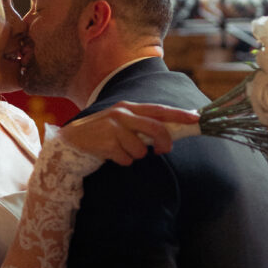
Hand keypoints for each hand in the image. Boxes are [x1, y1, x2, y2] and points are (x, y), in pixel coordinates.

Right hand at [60, 101, 199, 165]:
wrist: (71, 142)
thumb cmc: (102, 134)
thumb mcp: (121, 123)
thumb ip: (141, 125)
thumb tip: (168, 134)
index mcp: (128, 107)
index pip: (159, 109)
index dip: (179, 114)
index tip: (196, 118)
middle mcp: (122, 113)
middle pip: (155, 128)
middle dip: (164, 142)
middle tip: (163, 151)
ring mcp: (113, 127)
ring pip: (140, 149)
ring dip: (135, 155)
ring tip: (121, 151)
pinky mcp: (106, 142)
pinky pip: (126, 158)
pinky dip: (122, 161)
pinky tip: (111, 155)